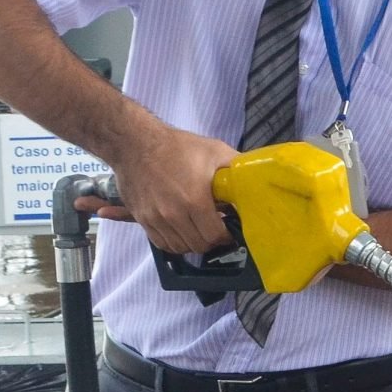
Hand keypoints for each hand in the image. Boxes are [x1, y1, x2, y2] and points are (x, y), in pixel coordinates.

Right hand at [92, 124, 239, 254]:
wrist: (136, 143)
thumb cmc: (178, 147)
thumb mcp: (215, 151)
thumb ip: (237, 168)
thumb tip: (256, 181)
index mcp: (195, 200)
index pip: (215, 236)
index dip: (226, 235)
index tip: (229, 228)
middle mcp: (173, 215)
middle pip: (198, 245)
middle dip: (211, 240)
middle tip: (216, 229)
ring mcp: (155, 219)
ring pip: (180, 247)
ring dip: (193, 242)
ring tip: (199, 229)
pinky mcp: (142, 219)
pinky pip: (162, 243)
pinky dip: (174, 242)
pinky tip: (182, 230)